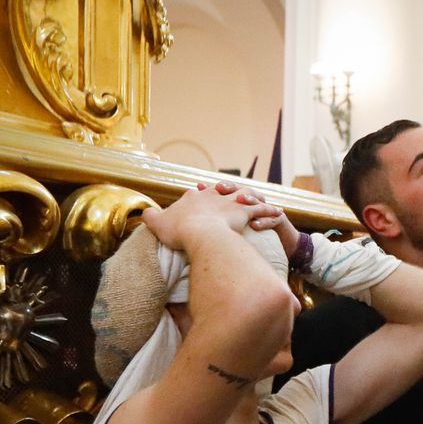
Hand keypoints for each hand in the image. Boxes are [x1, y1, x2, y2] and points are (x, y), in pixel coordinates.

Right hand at [143, 184, 280, 248]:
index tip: (206, 196)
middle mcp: (214, 195)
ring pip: (246, 196)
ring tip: (264, 201)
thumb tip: (144, 214)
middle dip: (231, 193)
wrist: (198, 233)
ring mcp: (229, 202)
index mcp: (194, 197)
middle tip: (238, 197)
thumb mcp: (157, 223)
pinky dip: (269, 211)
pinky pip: (261, 209)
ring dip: (255, 198)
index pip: (200, 193)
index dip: (203, 195)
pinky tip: (278, 213)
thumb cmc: (178, 230)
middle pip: (225, 191)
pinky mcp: (244, 211)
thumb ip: (151, 217)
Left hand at [201, 182, 299, 251]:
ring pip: (258, 202)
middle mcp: (253, 204)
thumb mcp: (233, 230)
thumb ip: (215, 224)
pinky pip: (272, 220)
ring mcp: (267, 210)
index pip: (225, 191)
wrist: (282, 243)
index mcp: (240, 204)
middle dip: (231, 188)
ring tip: (240, 201)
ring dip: (250, 201)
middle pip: (241, 191)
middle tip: (220, 187)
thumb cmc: (253, 237)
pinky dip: (263, 222)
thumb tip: (188, 219)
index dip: (212, 188)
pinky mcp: (279, 220)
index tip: (198, 186)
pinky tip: (255, 226)